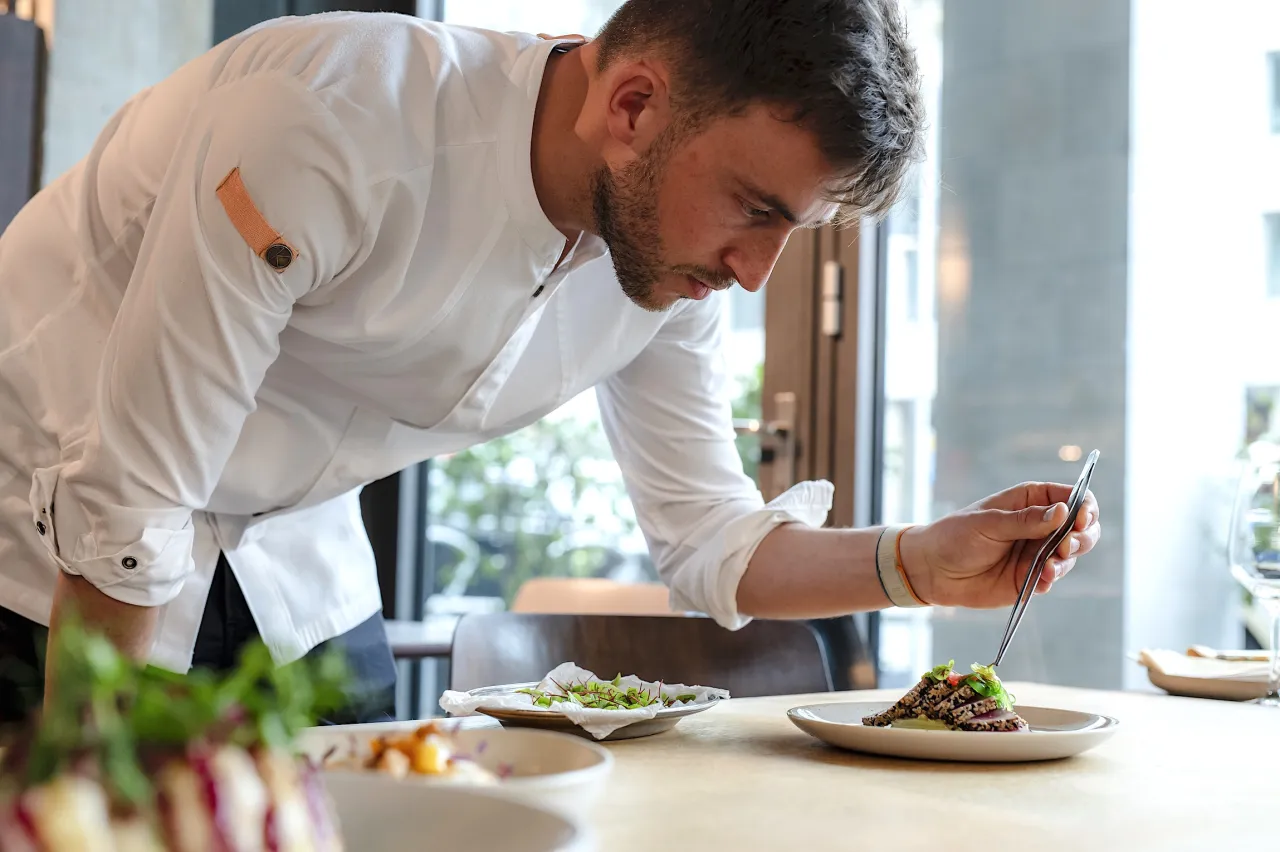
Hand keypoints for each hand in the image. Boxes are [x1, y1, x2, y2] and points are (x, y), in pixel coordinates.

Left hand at [898, 481, 1101, 607]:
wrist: (932, 569)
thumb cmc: (955, 536)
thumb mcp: (988, 523)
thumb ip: (1025, 520)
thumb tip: (1063, 511)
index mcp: (1031, 501)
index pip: (1072, 497)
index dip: (1085, 507)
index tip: (1081, 518)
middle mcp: (1039, 525)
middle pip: (1082, 527)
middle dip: (1083, 536)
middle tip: (1066, 546)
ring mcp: (1037, 552)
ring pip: (1071, 554)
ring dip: (1067, 559)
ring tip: (1050, 565)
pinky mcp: (1031, 577)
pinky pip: (1053, 577)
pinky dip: (1053, 578)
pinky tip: (1042, 579)